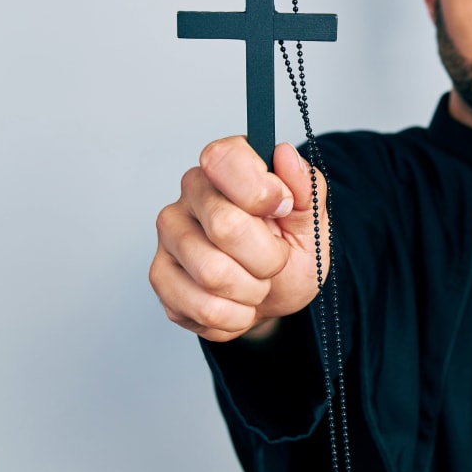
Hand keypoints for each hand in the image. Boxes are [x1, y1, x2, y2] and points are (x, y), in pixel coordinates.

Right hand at [149, 137, 329, 341]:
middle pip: (226, 226)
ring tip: (257, 281)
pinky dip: (236, 315)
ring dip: (252, 289)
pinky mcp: (160, 276)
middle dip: (268, 257)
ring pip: (213, 274)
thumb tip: (285, 155)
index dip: (261, 192)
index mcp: (227, 166)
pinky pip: (203, 307)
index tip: (283, 209)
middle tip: (276, 259)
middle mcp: (191, 192)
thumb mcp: (311, 219)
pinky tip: (238, 301)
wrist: (276, 295)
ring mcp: (170, 235)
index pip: (224, 159)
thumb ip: (306, 186)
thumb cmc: (289, 249)